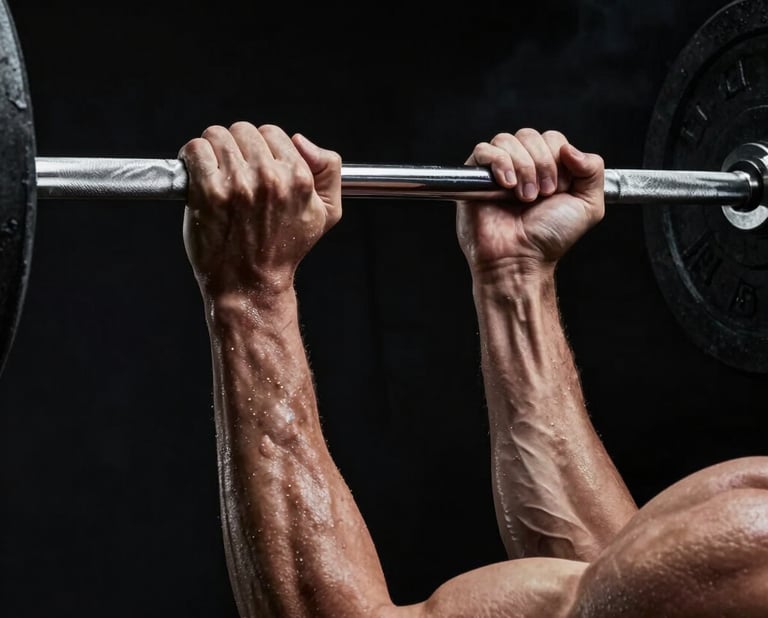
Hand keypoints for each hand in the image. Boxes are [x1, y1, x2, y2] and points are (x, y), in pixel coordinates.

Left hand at [179, 122, 341, 297]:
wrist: (250, 284)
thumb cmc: (284, 249)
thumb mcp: (326, 213)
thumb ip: (328, 170)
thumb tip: (301, 141)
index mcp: (298, 178)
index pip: (273, 133)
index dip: (261, 148)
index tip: (254, 166)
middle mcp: (269, 178)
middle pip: (243, 130)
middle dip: (237, 147)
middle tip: (233, 171)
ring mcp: (237, 184)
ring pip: (217, 135)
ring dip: (213, 150)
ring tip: (216, 173)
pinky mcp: (208, 192)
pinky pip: (196, 150)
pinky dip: (192, 157)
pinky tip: (198, 175)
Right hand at [456, 129, 604, 273]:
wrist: (520, 258)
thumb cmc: (548, 238)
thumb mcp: (588, 205)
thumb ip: (593, 170)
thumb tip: (571, 149)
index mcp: (547, 168)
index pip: (553, 139)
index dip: (558, 159)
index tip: (558, 189)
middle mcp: (522, 166)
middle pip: (530, 135)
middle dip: (541, 164)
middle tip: (542, 195)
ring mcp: (497, 170)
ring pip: (508, 140)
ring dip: (523, 167)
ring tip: (524, 196)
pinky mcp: (474, 177)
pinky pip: (484, 151)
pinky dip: (500, 164)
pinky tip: (507, 186)